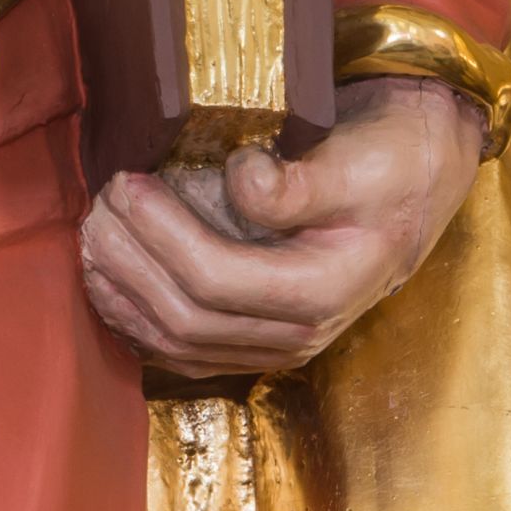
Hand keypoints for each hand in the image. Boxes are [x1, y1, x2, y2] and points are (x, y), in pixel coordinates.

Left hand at [79, 76, 485, 381]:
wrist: (420, 184)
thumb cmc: (393, 163)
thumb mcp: (358, 161)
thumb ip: (300, 183)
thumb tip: (246, 180)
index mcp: (324, 291)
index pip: (216, 279)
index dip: (159, 234)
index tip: (126, 182)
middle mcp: (299, 335)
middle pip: (185, 316)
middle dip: (127, 260)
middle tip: (96, 204)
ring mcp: (275, 347)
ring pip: (176, 341)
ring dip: (121, 292)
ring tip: (90, 237)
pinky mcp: (256, 342)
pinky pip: (183, 349)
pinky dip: (135, 319)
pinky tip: (107, 282)